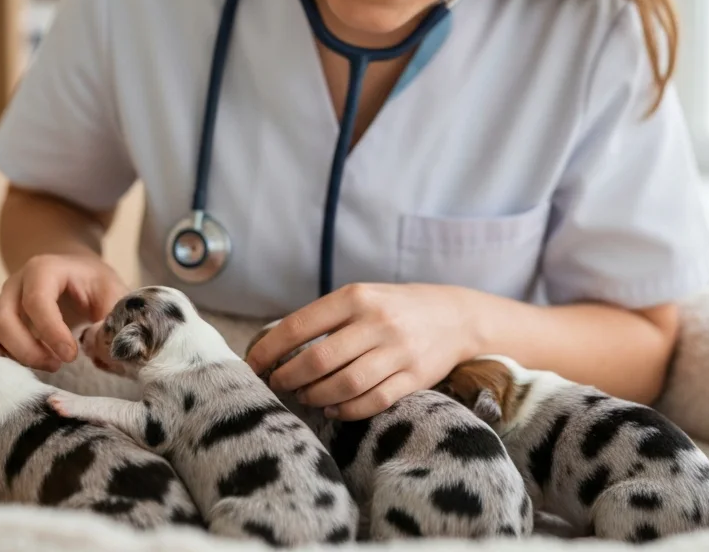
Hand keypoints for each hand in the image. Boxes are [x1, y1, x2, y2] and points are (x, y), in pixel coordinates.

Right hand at [0, 253, 129, 371]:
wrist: (72, 270)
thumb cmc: (92, 282)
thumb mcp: (112, 291)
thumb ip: (111, 317)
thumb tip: (102, 345)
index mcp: (43, 270)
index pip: (36, 302)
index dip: (52, 333)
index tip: (71, 356)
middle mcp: (14, 285)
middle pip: (2, 319)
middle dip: (28, 350)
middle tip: (58, 364)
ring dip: (11, 357)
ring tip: (45, 365)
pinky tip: (24, 370)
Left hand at [245, 283, 480, 420]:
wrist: (455, 316)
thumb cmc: (395, 308)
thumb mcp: (362, 297)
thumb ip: (326, 318)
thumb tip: (276, 348)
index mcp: (356, 297)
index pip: (300, 326)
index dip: (270, 350)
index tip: (254, 366)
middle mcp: (377, 322)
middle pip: (319, 361)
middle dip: (290, 378)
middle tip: (280, 385)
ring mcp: (399, 351)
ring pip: (345, 385)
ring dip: (317, 397)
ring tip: (307, 397)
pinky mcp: (415, 378)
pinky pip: (373, 402)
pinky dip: (347, 411)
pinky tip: (334, 409)